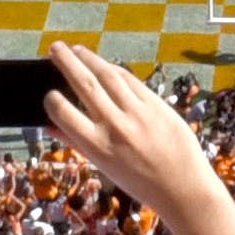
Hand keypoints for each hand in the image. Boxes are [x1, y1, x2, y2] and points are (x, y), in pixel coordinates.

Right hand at [42, 48, 213, 217]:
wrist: (184, 187)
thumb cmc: (140, 182)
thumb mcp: (105, 167)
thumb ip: (78, 143)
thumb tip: (50, 126)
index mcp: (98, 147)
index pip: (64, 113)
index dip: (52, 100)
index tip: (49, 93)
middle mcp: (116, 126)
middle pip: (85, 84)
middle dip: (66, 62)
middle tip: (54, 47)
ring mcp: (139, 113)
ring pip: (109, 75)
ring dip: (89, 58)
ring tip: (76, 50)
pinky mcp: (158, 104)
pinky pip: (131, 80)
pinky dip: (115, 69)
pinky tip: (105, 64)